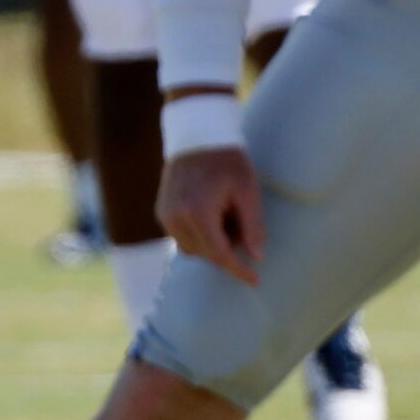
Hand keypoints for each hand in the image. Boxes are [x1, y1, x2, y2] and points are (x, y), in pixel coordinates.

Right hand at [157, 146, 264, 285]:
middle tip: (241, 220)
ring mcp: (165, 216)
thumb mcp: (248, 191)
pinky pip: (183, 237)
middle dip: (228, 248)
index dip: (238, 270)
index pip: (220, 254)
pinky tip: (213, 212)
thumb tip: (257, 257)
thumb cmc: (228, 162)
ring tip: (226, 212)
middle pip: (207, 254)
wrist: (197, 137)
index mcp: (198, 213)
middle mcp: (176, 219)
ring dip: (213, 242)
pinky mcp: (161, 213)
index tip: (255, 281)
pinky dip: (201, 234)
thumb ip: (253, 226)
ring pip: (193, 249)